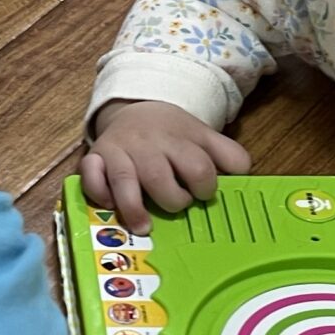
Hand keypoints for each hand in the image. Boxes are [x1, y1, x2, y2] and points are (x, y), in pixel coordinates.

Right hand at [80, 100, 250, 229]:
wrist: (134, 107)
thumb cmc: (172, 134)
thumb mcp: (203, 136)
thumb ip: (228, 154)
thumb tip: (244, 176)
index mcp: (179, 140)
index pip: (198, 167)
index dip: (205, 186)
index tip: (202, 194)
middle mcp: (147, 145)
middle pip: (159, 176)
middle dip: (171, 198)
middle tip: (177, 205)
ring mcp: (119, 151)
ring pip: (124, 178)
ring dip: (133, 206)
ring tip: (144, 227)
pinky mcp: (95, 157)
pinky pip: (90, 174)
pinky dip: (97, 191)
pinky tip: (109, 205)